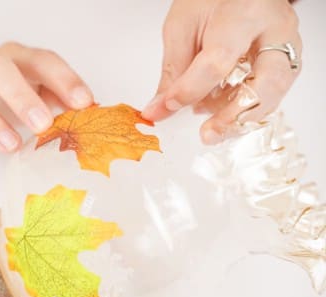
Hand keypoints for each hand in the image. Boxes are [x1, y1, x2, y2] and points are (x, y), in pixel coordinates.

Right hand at [0, 42, 93, 168]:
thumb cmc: (2, 95)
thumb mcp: (33, 90)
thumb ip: (58, 98)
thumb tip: (92, 114)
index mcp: (14, 60)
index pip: (40, 60)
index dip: (63, 78)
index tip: (84, 102)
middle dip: (23, 97)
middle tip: (43, 125)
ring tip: (12, 146)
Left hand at [142, 0, 300, 143]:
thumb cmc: (211, 1)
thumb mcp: (182, 27)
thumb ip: (174, 70)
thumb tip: (159, 109)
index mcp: (243, 15)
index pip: (217, 62)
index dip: (189, 90)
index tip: (166, 106)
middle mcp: (275, 30)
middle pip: (266, 83)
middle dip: (234, 116)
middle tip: (208, 133)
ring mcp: (287, 46)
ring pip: (275, 94)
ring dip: (241, 118)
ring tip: (212, 127)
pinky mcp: (287, 62)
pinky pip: (271, 95)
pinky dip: (245, 110)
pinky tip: (222, 112)